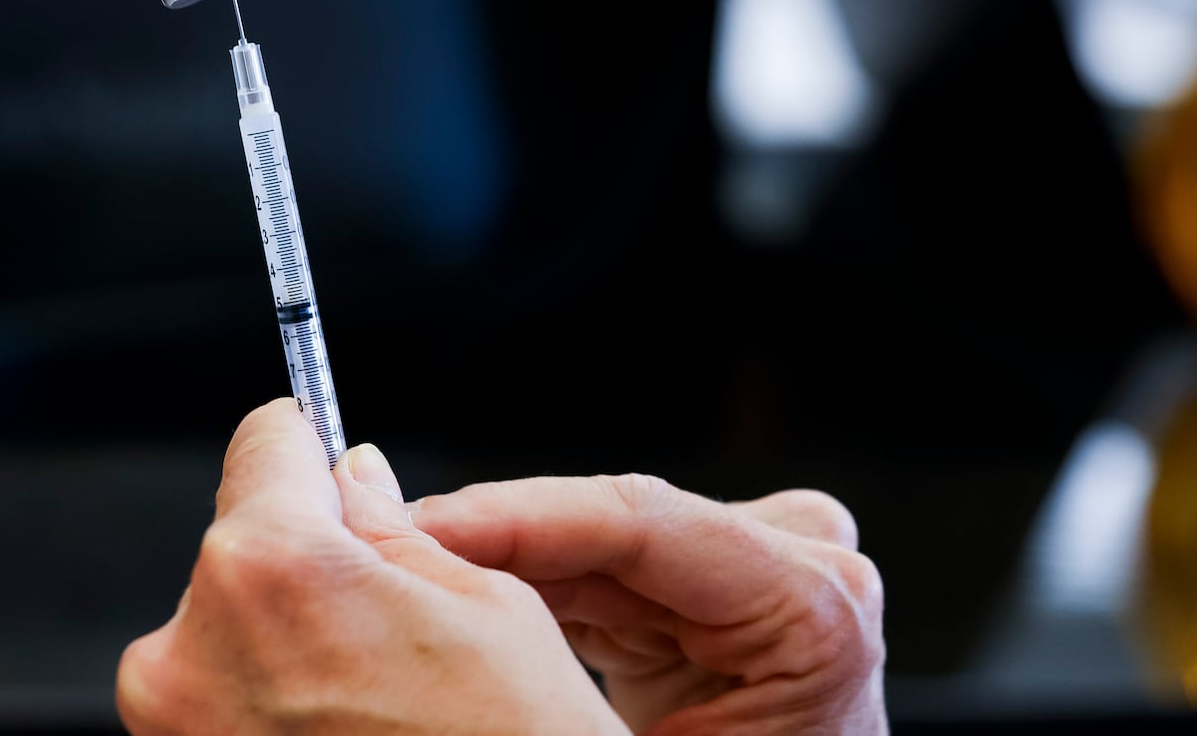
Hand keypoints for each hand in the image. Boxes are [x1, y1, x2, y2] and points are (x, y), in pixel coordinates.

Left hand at [116, 399, 626, 734]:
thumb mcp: (491, 607)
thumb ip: (397, 529)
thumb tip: (355, 478)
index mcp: (273, 568)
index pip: (265, 440)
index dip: (314, 446)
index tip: (337, 468)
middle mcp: (188, 648)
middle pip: (245, 541)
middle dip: (310, 559)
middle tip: (391, 623)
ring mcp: (172, 731)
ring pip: (230, 630)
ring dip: (288, 640)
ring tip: (377, 700)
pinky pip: (219, 704)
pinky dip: (272, 706)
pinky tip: (349, 734)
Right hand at [407, 473, 887, 734]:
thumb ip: (558, 680)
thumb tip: (451, 629)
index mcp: (815, 601)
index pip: (641, 519)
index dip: (515, 516)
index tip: (418, 527)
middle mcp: (797, 556)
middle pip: (608, 519)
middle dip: (489, 537)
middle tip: (382, 548)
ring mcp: (758, 561)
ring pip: (591, 537)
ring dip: (496, 558)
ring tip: (403, 568)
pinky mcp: (714, 582)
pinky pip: (600, 565)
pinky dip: (525, 582)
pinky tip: (454, 585)